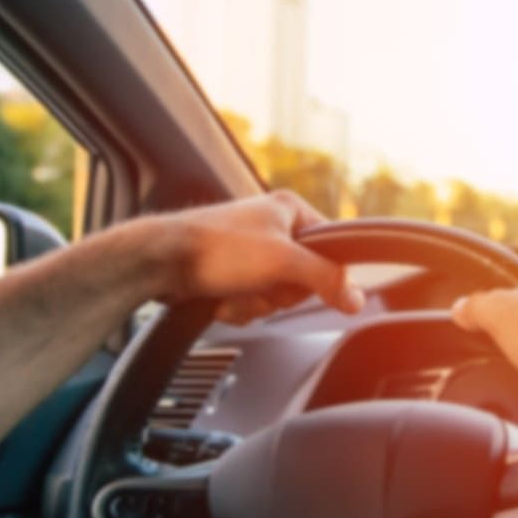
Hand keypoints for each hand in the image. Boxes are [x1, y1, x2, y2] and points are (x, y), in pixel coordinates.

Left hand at [156, 191, 364, 317]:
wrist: (160, 262)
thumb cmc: (214, 247)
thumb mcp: (283, 262)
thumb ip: (326, 278)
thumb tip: (356, 297)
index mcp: (290, 210)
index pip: (331, 250)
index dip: (318, 273)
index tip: (301, 282)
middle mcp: (272, 227)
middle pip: (303, 279)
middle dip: (278, 293)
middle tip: (258, 283)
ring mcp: (250, 252)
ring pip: (276, 296)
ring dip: (255, 303)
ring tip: (233, 289)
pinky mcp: (230, 274)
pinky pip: (253, 302)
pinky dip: (238, 307)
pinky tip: (221, 297)